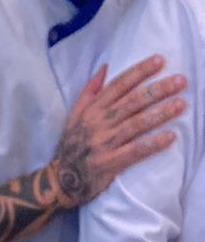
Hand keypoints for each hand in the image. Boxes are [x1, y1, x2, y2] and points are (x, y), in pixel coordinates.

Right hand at [50, 56, 186, 208]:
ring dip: (160, 114)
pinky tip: (169, 137)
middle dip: (158, 90)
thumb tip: (104, 66)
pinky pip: (134, 151)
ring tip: (180, 104)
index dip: (140, 71)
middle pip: (132, 102)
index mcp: (91, 109)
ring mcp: (103, 144)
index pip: (118, 85)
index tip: (160, 61)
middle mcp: (97, 124)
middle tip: (180, 81)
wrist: (60, 180)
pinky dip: (152, 144)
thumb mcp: (74, 115)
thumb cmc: (71, 145)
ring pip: (136, 124)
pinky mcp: (109, 163)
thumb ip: (89, 91)